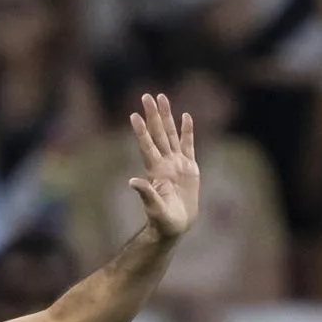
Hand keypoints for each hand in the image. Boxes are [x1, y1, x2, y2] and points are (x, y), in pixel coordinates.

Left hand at [128, 93, 199, 241]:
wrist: (177, 224)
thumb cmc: (163, 221)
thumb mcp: (155, 209)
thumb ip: (146, 194)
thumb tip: (132, 182)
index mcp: (155, 171)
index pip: (147, 146)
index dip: (141, 131)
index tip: (134, 115)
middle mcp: (164, 163)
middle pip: (157, 134)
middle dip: (152, 115)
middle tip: (146, 96)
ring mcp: (176, 163)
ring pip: (171, 134)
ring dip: (166, 116)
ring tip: (162, 98)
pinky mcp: (189, 167)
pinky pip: (188, 145)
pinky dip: (187, 130)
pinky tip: (185, 116)